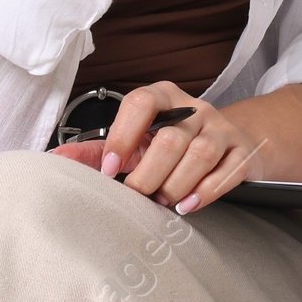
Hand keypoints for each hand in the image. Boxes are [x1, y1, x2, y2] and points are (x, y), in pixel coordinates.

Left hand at [98, 83, 267, 212]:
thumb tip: (57, 158)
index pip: (141, 102)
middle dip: (149, 174)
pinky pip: (227, 172)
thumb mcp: (138, 141)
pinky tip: (188, 205)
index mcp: (164, 97)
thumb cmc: (175, 144)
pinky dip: (206, 192)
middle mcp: (195, 109)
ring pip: (200, 155)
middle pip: (170, 139)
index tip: (109, 169)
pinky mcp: (243, 152)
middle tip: (138, 195)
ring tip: (163, 202)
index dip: (122, 136)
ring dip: (176, 185)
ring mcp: (222, 129)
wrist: (231, 144)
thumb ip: (98, 150)